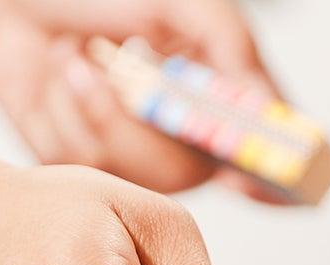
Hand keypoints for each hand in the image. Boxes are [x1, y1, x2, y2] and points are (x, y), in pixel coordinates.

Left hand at [0, 0, 279, 195]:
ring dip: (100, 109)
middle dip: (149, 127)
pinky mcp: (81, 169)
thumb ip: (233, 48)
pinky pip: (84, 166)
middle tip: (127, 72)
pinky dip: (66, 110)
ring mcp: (129, 160)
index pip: (262, 163)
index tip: (248, 173)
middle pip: (189, 177)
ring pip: (134, 176)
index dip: (268, 182)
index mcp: (216, 102)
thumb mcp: (182, 4)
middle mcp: (178, 140)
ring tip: (77, 58)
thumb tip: (271, 108)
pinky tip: (57, 77)